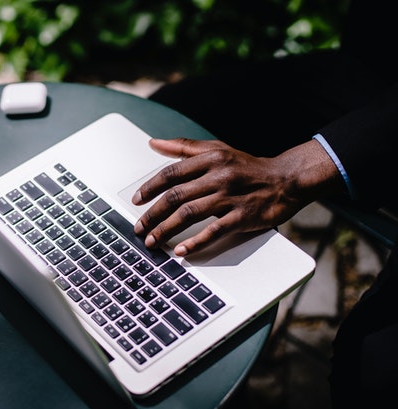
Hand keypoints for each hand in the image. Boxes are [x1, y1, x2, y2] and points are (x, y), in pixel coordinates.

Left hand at [132, 137, 342, 255]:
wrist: (287, 179)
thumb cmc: (247, 167)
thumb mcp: (217, 150)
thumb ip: (183, 147)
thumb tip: (153, 143)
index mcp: (210, 158)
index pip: (171, 173)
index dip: (150, 188)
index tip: (136, 201)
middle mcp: (218, 175)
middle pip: (176, 196)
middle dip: (153, 214)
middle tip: (139, 228)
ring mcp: (230, 196)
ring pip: (190, 213)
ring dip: (167, 229)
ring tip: (152, 242)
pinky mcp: (243, 216)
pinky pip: (214, 230)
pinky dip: (196, 241)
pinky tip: (181, 251)